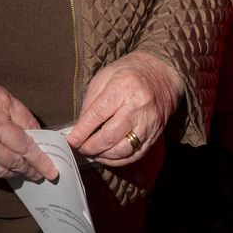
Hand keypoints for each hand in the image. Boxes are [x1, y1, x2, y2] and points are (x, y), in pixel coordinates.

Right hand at [0, 80, 58, 180]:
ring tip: (28, 172)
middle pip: (16, 161)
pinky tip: (9, 169)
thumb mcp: (1, 96)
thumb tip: (38, 133)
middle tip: (43, 174)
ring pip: (4, 171)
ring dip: (19, 173)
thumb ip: (21, 114)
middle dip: (33, 169)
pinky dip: (2, 172)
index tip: (51, 169)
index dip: (40, 158)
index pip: (25, 144)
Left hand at [65, 51, 182, 166]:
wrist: (161, 73)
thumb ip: (91, 101)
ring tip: (93, 153)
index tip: (71, 140)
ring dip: (104, 156)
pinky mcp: (156, 133)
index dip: (82, 131)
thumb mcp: (105, 76)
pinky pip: (136, 154)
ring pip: (123, 149)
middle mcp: (139, 105)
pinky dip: (119, 160)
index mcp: (124, 86)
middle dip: (91, 146)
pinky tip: (108, 156)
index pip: (98, 115)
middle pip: (110, 135)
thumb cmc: (129, 73)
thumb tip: (79, 127)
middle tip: (80, 148)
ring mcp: (149, 121)